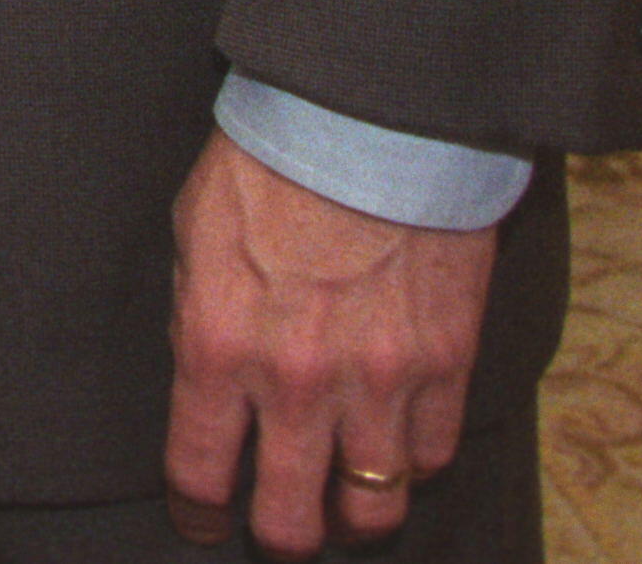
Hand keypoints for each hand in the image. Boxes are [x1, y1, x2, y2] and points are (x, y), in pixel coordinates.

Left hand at [165, 132, 490, 552]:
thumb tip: (208, 379)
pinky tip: (397, 449)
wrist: (367, 119)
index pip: (200, 473)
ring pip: (374, 505)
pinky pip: (433, 454)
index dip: (198, 511)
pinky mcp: (445, 364)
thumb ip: (202, 321)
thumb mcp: (195, 237)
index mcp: (219, 349)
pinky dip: (414, 462)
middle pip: (291, 518)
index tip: (203, 518)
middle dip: (280, 534)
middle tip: (279, 526)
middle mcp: (297, 384)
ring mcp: (378, 382)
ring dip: (356, 514)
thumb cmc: (269, 163)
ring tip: (346, 504)